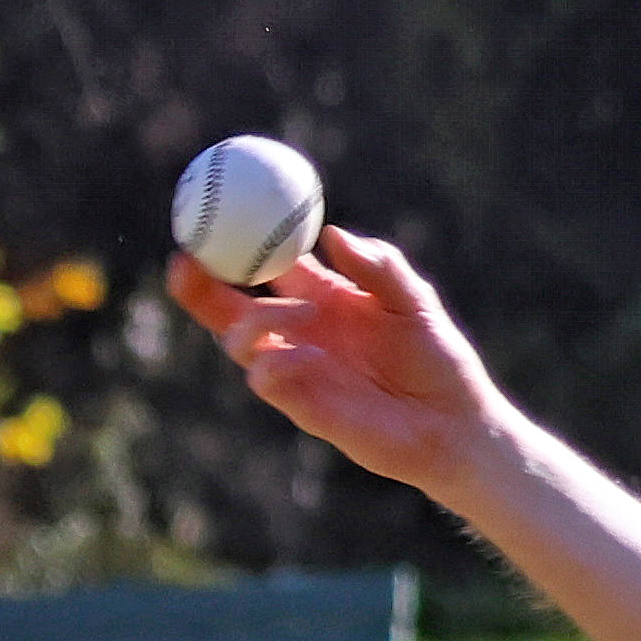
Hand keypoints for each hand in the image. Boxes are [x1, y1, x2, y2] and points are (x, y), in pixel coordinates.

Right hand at [168, 227, 502, 500]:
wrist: (456, 425)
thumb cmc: (441, 360)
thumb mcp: (416, 302)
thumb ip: (380, 267)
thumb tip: (333, 234)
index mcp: (322, 295)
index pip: (262, 263)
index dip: (232, 241)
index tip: (211, 215)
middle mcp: (300, 330)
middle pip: (228, 305)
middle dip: (197, 285)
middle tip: (184, 260)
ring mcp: (298, 368)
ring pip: (238, 340)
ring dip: (255, 320)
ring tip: (307, 318)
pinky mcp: (303, 407)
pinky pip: (265, 380)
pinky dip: (275, 363)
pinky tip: (311, 357)